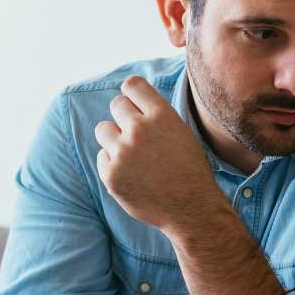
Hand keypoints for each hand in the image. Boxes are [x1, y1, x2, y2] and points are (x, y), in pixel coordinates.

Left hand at [94, 76, 223, 235]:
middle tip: (138, 135)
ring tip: (133, 155)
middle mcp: (140, 130)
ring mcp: (123, 153)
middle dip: (125, 116)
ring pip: (103, 129)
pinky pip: (102, 156)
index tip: (134, 102)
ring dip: (114, 138)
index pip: (132, 85)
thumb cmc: (190, 171)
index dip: (132, 93)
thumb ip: (158, 116)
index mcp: (162, 116)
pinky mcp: (111, 174)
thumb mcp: (182, 134)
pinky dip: (114, 164)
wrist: (191, 209)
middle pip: (117, 104)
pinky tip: (134, 175)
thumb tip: (133, 100)